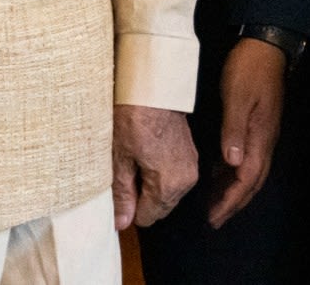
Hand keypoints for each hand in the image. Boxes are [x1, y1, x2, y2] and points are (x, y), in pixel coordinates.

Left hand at [112, 104, 198, 228]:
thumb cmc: (133, 116)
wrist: (154, 86)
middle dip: (140, 195)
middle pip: (159, 207)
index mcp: (168, 185)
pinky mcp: (190, 154)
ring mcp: (190, 166)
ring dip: (150, 183)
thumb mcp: (120, 156)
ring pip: (166, 192)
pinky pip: (173, 176)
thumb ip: (122, 193)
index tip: (119, 185)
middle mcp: (185, 180)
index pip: (147, 217)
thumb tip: (121, 222)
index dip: (129, 206)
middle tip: (125, 167)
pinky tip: (146, 150)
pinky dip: (159, 171)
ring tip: (135, 155)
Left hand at [207, 37, 285, 228]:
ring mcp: (261, 134)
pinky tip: (218, 171)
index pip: (246, 179)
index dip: (230, 200)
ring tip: (213, 203)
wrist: (264, 48)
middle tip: (213, 219)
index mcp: (260, 138)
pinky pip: (245, 157)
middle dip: (232, 202)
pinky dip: (232, 170)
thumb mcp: (237, 96)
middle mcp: (264, 141)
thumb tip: (231, 161)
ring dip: (232, 188)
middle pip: (250, 182)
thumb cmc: (248, 70)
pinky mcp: (256, 125)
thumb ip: (234, 128)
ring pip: (248, 171)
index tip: (214, 216)